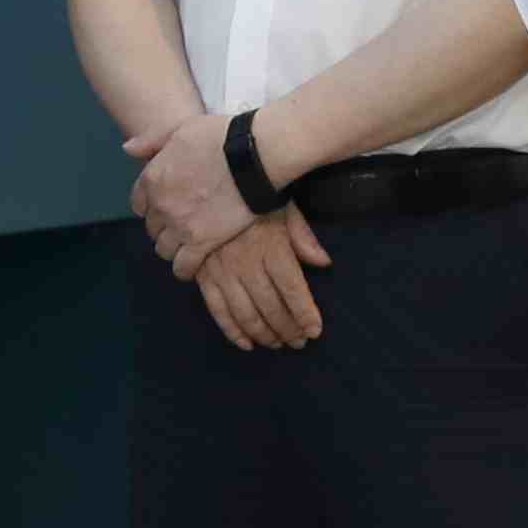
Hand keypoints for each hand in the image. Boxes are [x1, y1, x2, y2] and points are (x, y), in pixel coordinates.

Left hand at [130, 116, 261, 274]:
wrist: (252, 156)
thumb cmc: (219, 137)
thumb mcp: (179, 128)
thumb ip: (151, 141)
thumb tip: (127, 149)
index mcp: (152, 178)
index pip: (138, 203)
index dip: (150, 205)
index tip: (164, 205)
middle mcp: (160, 206)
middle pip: (151, 227)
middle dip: (162, 226)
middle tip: (180, 222)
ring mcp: (180, 226)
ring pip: (163, 249)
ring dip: (172, 247)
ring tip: (186, 244)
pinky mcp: (202, 243)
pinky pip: (183, 266)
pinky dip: (184, 269)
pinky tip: (190, 266)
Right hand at [192, 205, 328, 353]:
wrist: (206, 183)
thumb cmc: (252, 196)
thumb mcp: (284, 208)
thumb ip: (303, 236)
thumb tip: (323, 263)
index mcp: (271, 247)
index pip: (293, 289)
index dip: (305, 314)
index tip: (315, 331)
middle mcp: (247, 264)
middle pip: (272, 307)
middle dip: (288, 329)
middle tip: (299, 342)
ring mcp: (222, 272)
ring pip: (246, 314)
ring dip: (264, 334)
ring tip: (277, 344)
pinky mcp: (203, 276)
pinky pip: (218, 310)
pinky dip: (232, 332)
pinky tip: (246, 344)